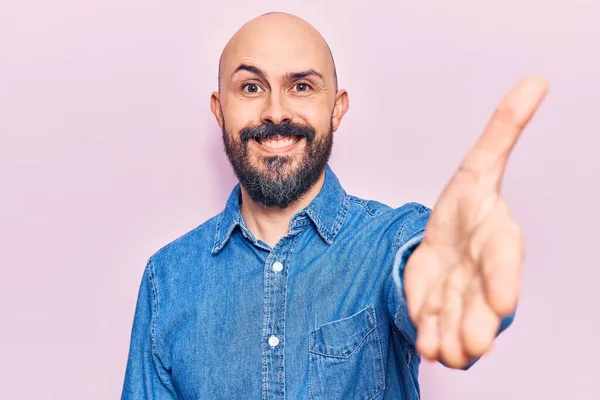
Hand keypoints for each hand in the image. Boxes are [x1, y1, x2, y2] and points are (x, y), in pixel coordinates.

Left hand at [403, 77, 548, 367]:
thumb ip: (504, 129)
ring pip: (458, 324)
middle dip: (478, 323)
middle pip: (483, 304)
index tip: (502, 301)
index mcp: (497, 241)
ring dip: (450, 338)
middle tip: (472, 345)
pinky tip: (425, 346)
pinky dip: (430, 337)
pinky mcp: (438, 309)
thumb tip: (536, 80)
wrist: (450, 237)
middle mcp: (483, 276)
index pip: (503, 261)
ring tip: (438, 351)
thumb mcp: (481, 164)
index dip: (504, 279)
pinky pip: (435, 327)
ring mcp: (461, 298)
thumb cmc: (470, 204)